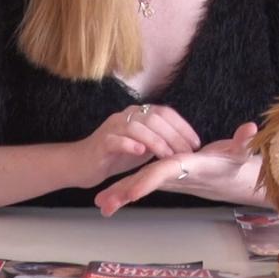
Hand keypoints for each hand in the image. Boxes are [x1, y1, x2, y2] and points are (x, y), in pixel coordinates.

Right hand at [72, 104, 202, 189]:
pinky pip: (116, 140)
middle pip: (154, 118)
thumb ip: (161, 140)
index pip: (165, 113)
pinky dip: (129, 145)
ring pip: (137, 127)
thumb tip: (187, 145)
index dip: (183, 126)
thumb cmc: (116, 156)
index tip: (196, 143)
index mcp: (139, 114)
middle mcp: (126, 116)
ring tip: (168, 155)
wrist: (82, 164)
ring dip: (156, 141)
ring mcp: (112, 127)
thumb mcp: (144, 146)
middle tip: (185, 153)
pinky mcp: (101, 142)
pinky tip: (141, 153)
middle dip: (174, 136)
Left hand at [95, 122, 260, 213]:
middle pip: (146, 182)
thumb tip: (250, 129)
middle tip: (104, 205)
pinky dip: (126, 190)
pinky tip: (107, 200)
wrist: (232, 180)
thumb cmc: (236, 166)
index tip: (132, 194)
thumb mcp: (241, 154)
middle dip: (126, 191)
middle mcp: (176, 175)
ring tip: (100, 206)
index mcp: (188, 168)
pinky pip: (142, 181)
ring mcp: (169, 177)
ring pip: (141, 184)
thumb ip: (244, 142)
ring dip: (120, 194)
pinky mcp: (165, 176)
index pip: (165, 173)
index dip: (149, 181)